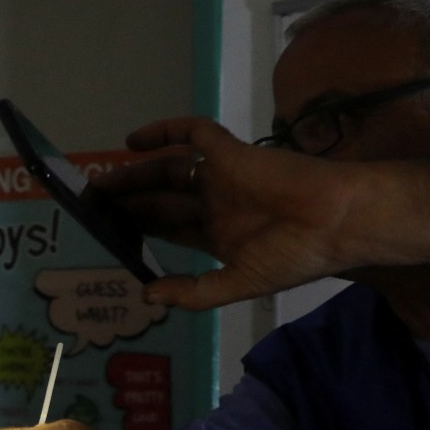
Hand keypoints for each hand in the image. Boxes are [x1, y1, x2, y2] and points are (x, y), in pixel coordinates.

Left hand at [89, 116, 362, 308]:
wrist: (338, 221)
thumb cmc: (296, 256)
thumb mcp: (241, 284)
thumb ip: (195, 292)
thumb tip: (147, 297)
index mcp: (220, 237)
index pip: (169, 229)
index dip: (137, 228)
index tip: (103, 230)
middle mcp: (217, 205)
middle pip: (162, 199)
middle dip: (128, 201)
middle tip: (91, 203)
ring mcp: (224, 177)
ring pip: (169, 170)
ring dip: (135, 173)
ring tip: (100, 182)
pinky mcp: (232, 153)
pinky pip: (195, 134)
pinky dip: (165, 132)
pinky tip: (132, 142)